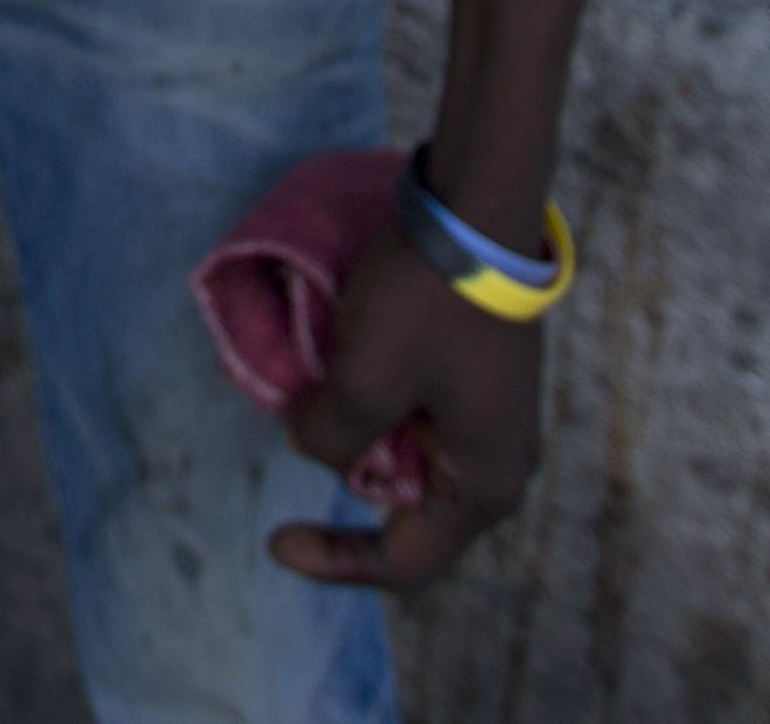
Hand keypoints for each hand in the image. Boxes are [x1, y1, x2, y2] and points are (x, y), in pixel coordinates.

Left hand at [272, 218, 545, 589]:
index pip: (404, 562)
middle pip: (402, 508)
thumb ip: (329, 435)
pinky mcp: (471, 379)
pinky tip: (335, 365)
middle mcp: (495, 464)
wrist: (476, 207)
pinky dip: (367, 401)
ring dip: (350, 433)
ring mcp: (487, 420)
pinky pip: (411, 415)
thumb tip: (314, 441)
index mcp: (482, 486)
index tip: (274, 541)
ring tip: (308, 391)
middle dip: (342, 478)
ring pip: (401, 457)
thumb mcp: (364, 379)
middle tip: (296, 431)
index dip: (335, 560)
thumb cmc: (427, 303)